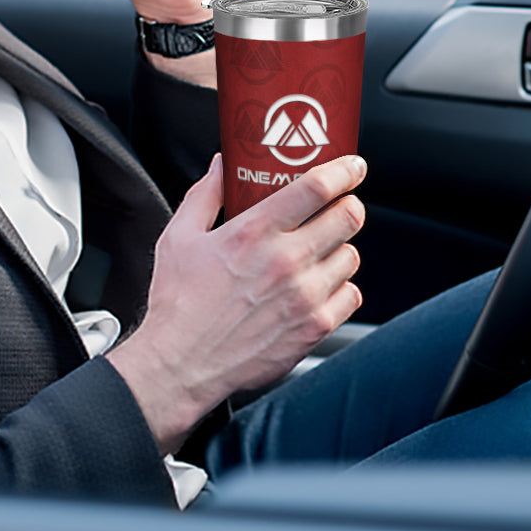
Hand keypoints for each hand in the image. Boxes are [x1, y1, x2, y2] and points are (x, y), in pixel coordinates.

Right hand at [107, 153, 365, 453]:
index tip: (352, 166)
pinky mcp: (314, 328)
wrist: (181, 365)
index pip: (317, 187)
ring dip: (340, 247)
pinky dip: (340, 287)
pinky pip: (351, 295)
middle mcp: (285, 261)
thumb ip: (205, 194)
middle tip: (337, 207)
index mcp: (254, 232)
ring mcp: (304, 297)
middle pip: (348, 217)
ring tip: (319, 251)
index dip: (344, 170)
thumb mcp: (179, 237)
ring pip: (351, 255)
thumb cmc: (178, 302)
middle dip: (348, 205)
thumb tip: (221, 165)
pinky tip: (318, 286)